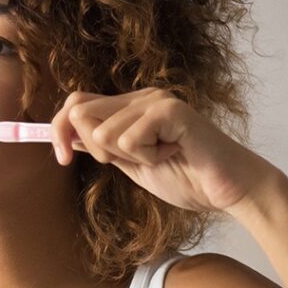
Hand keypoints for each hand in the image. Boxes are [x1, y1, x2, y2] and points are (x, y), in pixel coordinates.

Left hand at [51, 88, 279, 213]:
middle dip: (96, 148)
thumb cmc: (186, 178)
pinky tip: (173, 153)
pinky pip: (129, 139)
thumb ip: (103, 147)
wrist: (228, 190)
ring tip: (161, 156)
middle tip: (132, 160)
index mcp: (129, 107)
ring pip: (103, 132)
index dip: (59, 129)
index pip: (76, 104)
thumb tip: (67, 136)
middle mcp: (140, 97)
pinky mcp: (171, 110)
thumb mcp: (130, 164)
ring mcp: (156, 100)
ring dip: (129, 157)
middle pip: (80, 112)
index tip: (63, 158)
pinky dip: (147, 158)